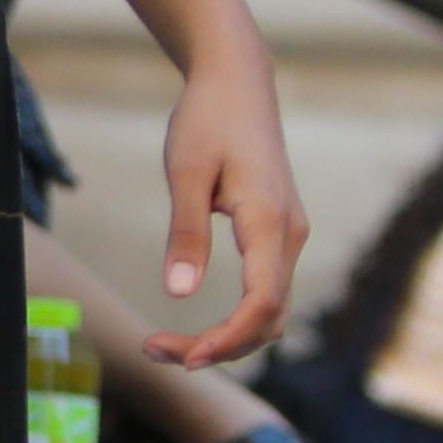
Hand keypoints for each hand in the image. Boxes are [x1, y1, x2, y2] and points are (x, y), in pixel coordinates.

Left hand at [144, 48, 307, 369]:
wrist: (238, 83)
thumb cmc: (208, 121)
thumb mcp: (185, 172)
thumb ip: (185, 233)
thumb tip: (177, 293)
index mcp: (268, 220)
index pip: (261, 301)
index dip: (228, 339)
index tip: (186, 358)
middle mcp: (289, 234)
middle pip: (267, 317)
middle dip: (217, 347)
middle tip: (153, 351)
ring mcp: (288, 235)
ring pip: (270, 311)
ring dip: (226, 338)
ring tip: (164, 345)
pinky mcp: (278, 234)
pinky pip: (266, 293)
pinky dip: (236, 320)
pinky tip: (196, 328)